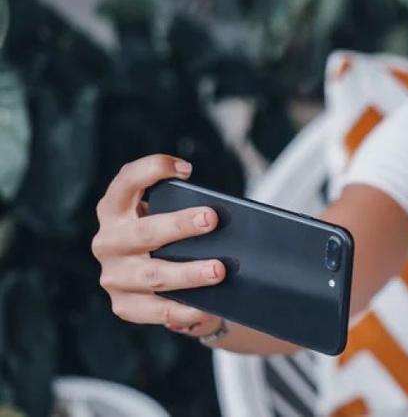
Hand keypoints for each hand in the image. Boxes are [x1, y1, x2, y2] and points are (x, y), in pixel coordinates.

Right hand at [93, 155, 225, 334]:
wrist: (148, 280)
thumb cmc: (164, 236)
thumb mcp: (163, 215)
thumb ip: (180, 208)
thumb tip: (226, 216)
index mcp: (115, 210)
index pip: (125, 182)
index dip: (151, 170)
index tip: (186, 170)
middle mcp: (108, 242)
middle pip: (144, 233)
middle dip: (179, 225)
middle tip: (211, 219)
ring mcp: (114, 276)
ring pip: (153, 275)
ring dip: (188, 273)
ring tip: (218, 270)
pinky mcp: (124, 305)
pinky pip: (156, 311)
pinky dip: (183, 310)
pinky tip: (206, 307)